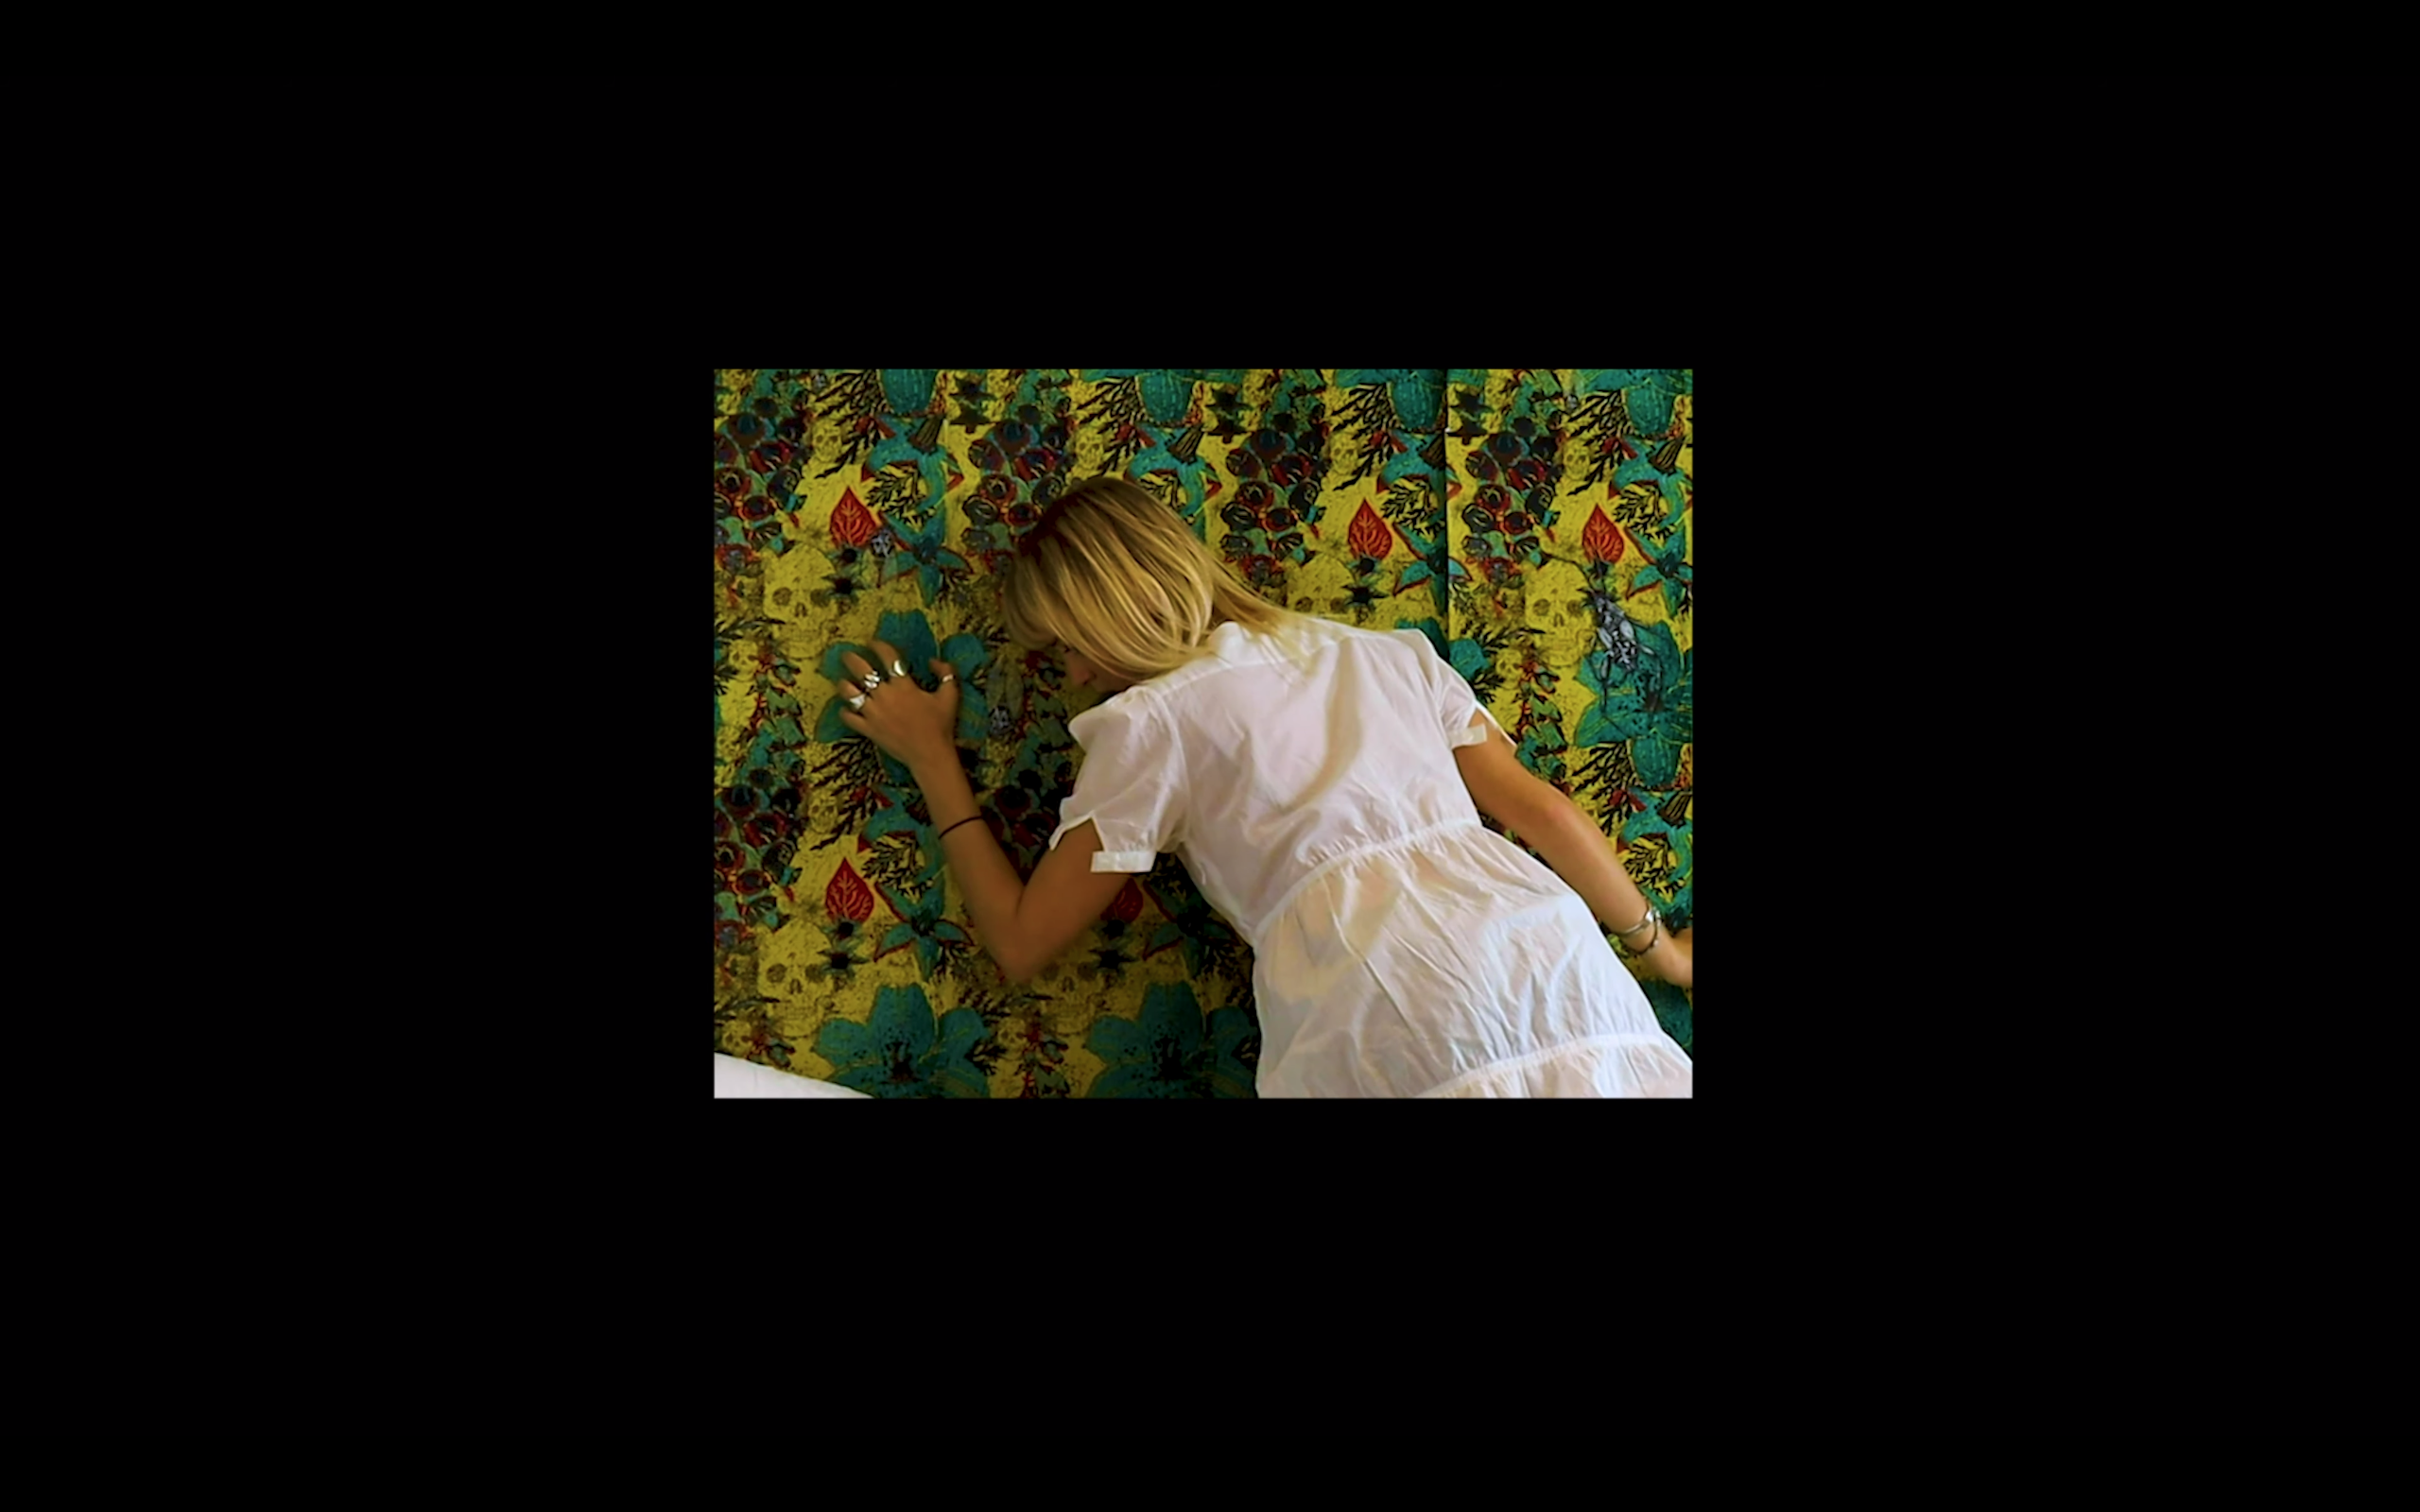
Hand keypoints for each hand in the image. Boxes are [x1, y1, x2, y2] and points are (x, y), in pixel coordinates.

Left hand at [834, 639, 961, 770]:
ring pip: (849, 692)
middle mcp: (884, 695)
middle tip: (848, 655)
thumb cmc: (941, 725)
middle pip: (860, 670)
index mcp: (903, 685)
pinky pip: (848, 717)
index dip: (877, 645)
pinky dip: (845, 711)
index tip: (872, 642)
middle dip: (851, 658)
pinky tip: (846, 708)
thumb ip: (946, 672)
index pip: (886, 656)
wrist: (930, 754)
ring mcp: (873, 713)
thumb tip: (933, 660)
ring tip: (844, 681)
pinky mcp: (868, 729)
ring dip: (844, 684)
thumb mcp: (951, 695)